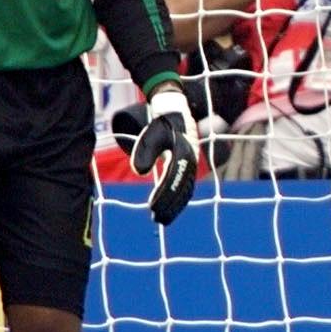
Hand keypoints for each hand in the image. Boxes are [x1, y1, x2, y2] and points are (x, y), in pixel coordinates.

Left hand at [130, 87, 197, 225]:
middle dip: (170, 206)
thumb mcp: (150, 136)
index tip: (153, 209)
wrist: (176, 112)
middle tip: (158, 219)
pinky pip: (186, 185)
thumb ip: (143, 153)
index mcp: (182, 155)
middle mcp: (190, 161)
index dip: (163, 198)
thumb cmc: (161, 124)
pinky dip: (180, 197)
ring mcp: (192, 163)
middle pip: (182, 189)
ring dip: (176, 205)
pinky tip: (171, 205)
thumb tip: (139, 173)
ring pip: (186, 189)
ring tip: (164, 217)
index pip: (173, 182)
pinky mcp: (189, 164)